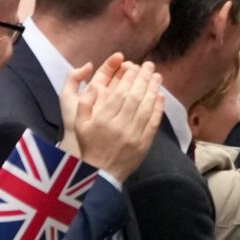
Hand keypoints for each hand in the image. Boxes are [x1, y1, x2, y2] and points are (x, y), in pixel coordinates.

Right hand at [61, 57, 161, 181]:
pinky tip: (160, 95)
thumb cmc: (89, 145)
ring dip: (153, 89)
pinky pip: (153, 123)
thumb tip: (96, 84)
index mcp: (103, 119)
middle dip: (143, 78)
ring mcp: (134, 136)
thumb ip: (85, 102)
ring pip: (147, 108)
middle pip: (135, 97)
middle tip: (149, 65)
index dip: (129, 77)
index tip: (134, 65)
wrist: (101, 173)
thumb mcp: (78, 123)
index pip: (119, 92)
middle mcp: (119, 126)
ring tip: (157, 75)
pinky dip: (158, 108)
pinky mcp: (144, 144)